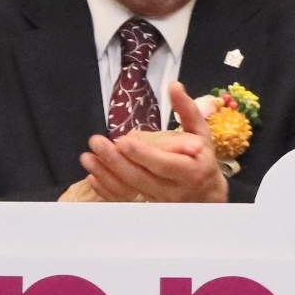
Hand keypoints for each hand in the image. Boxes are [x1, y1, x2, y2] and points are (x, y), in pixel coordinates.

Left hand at [74, 83, 228, 205]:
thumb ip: (187, 110)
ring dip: (106, 174)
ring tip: (87, 157)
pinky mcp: (148, 208)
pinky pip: (124, 201)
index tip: (123, 141)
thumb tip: (174, 86)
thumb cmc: (202, 159)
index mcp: (190, 170)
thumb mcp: (201, 134)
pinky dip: (107, 190)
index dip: (144, 154)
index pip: (165, 164)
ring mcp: (159, 202)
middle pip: (142, 178)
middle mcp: (174, 190)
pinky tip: (92, 175)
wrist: (206, 196)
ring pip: (129, 190)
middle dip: (116, 161)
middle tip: (96, 143)